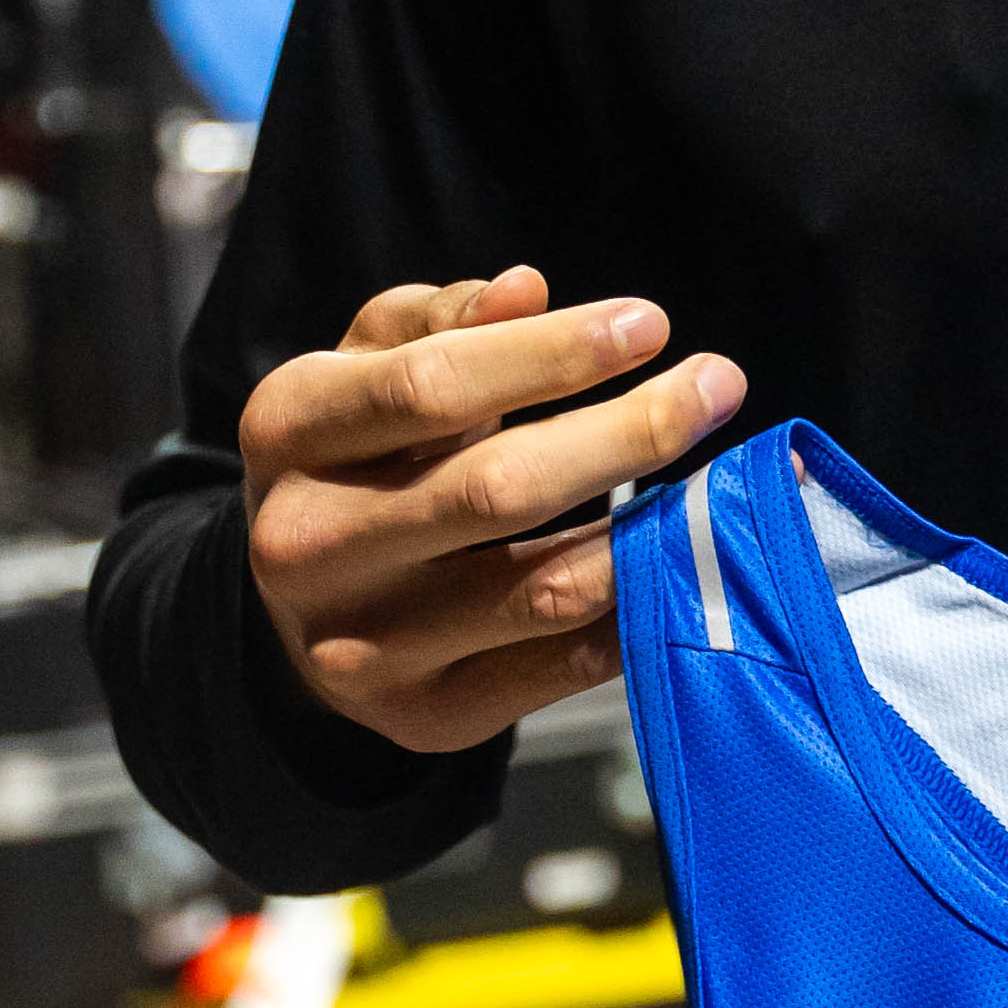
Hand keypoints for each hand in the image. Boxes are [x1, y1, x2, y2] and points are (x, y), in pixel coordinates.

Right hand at [242, 264, 742, 754]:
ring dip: (654, 526)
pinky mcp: (426, 716)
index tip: (650, 324)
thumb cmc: (358, 458)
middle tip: (717, 384)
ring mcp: (363, 646)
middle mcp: (307, 546)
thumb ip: (441, 322)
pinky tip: (683, 555)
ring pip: (543, 588)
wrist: (300, 612)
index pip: (431, 387)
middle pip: (497, 489)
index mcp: (288, 433)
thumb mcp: (368, 368)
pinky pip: (565, 662)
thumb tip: (526, 292)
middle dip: (629, 432)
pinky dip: (639, 607)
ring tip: (719, 474)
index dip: (551, 354)